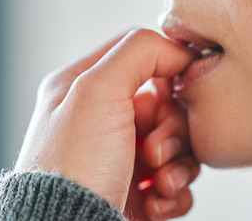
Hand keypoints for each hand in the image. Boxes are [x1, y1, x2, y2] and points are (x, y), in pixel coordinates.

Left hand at [14, 29, 199, 216]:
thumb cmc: (72, 169)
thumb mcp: (97, 90)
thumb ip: (138, 51)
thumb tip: (177, 49)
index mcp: (82, 89)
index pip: (138, 55)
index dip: (167, 67)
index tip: (179, 86)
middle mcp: (100, 122)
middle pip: (165, 104)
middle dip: (172, 130)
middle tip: (156, 152)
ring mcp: (119, 159)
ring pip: (177, 145)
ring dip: (179, 165)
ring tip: (159, 183)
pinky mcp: (136, 194)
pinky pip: (176, 183)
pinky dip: (174, 194)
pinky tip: (155, 202)